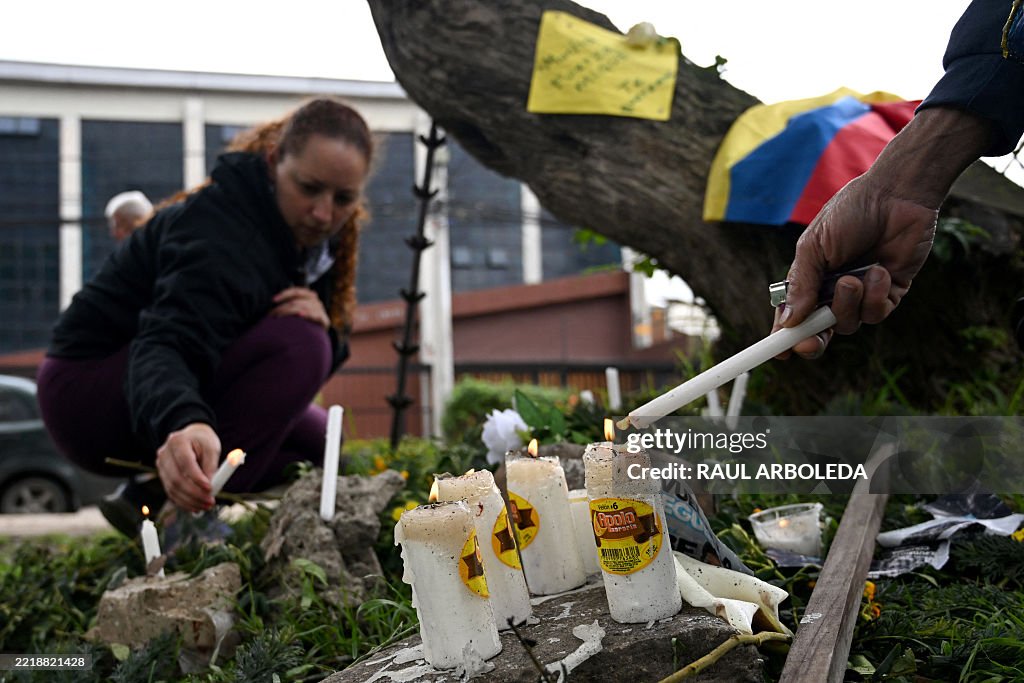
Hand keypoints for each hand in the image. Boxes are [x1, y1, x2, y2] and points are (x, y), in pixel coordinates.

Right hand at [156, 422, 219, 511]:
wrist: (192, 437)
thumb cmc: (204, 442)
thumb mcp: (212, 449)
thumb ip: (211, 466)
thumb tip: (210, 487)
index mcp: (177, 441)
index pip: (185, 463)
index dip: (197, 478)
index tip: (210, 488)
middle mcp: (164, 453)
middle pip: (176, 478)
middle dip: (194, 493)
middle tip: (210, 502)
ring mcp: (161, 465)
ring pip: (172, 488)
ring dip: (190, 501)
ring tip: (206, 506)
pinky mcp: (162, 476)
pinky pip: (171, 492)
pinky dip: (183, 502)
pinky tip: (196, 507)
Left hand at [270, 287, 329, 328]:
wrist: (320, 334)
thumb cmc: (305, 321)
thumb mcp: (298, 309)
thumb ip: (290, 304)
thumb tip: (273, 303)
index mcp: (309, 295)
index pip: (296, 291)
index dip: (284, 294)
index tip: (274, 300)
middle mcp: (315, 300)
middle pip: (297, 301)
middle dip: (283, 307)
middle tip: (273, 314)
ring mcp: (320, 310)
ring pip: (303, 307)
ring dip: (289, 312)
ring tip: (279, 317)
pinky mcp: (324, 320)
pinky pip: (315, 315)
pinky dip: (307, 314)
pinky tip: (300, 314)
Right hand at [773, 107, 992, 358]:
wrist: (897, 195)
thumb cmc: (850, 213)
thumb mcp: (814, 246)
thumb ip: (802, 284)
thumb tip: (788, 321)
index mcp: (810, 279)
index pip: (793, 316)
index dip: (785, 337)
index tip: (779, 354)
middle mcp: (833, 291)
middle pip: (820, 332)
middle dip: (813, 341)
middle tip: (810, 343)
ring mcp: (862, 294)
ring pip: (848, 324)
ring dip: (847, 304)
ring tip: (852, 278)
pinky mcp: (889, 294)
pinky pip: (877, 314)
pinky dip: (875, 296)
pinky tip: (880, 270)